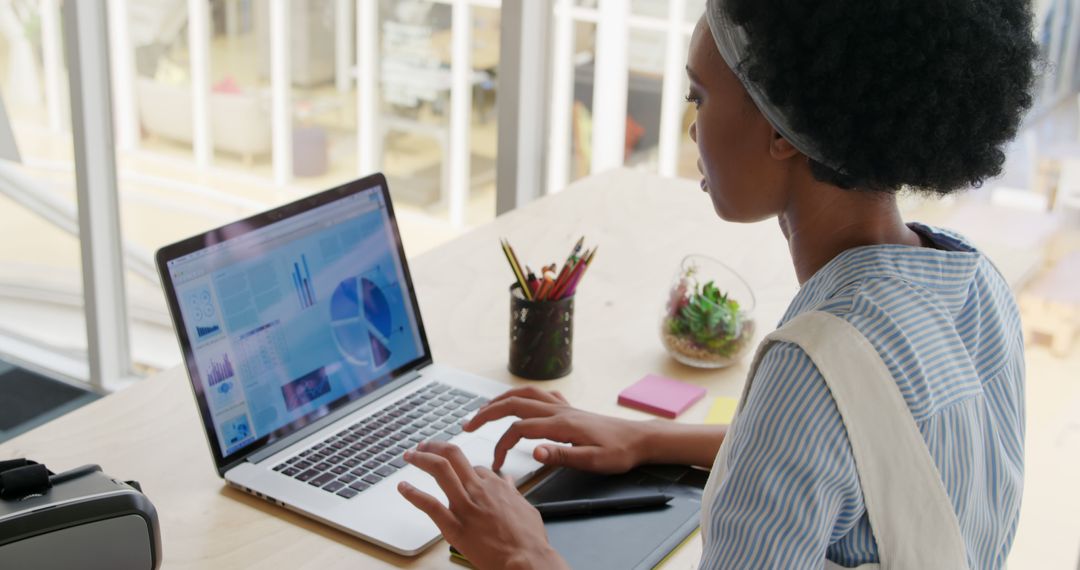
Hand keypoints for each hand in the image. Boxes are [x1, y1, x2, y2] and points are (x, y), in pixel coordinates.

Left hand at [398, 441, 566, 569]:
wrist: (527, 560)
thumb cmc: (529, 540)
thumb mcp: (526, 508)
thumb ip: (513, 493)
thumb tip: (509, 482)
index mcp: (496, 485)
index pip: (474, 466)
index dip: (462, 467)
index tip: (454, 470)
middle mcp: (479, 489)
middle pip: (453, 455)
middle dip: (435, 446)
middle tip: (423, 446)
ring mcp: (465, 506)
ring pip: (440, 470)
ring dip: (421, 459)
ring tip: (411, 455)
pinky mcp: (455, 526)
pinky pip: (430, 505)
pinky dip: (413, 494)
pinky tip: (403, 488)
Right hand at [463, 386, 648, 473]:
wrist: (640, 439)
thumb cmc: (619, 453)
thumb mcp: (593, 461)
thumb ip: (562, 455)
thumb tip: (534, 451)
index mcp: (561, 425)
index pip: (519, 429)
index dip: (500, 445)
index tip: (494, 464)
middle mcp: (559, 411)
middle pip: (513, 403)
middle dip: (486, 412)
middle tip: (466, 424)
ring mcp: (564, 407)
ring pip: (524, 394)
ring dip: (500, 400)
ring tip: (483, 410)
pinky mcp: (570, 409)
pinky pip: (541, 395)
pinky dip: (523, 395)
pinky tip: (520, 402)